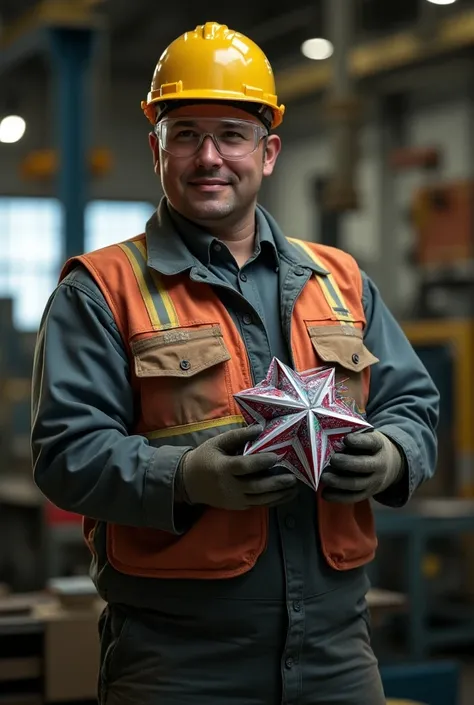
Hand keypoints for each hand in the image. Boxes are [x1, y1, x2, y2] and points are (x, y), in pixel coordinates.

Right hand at [177, 425, 297, 510]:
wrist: (188, 482)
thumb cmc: (204, 458)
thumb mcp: (217, 443)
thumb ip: (238, 435)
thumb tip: (259, 428)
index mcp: (223, 468)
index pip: (244, 466)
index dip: (261, 462)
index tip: (276, 456)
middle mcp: (229, 487)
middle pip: (256, 487)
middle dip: (276, 483)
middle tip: (293, 478)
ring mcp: (234, 499)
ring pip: (260, 500)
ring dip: (279, 494)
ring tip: (294, 488)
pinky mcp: (237, 506)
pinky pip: (258, 505)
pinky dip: (273, 501)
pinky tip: (285, 495)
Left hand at [321, 430, 403, 503]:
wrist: (392, 464)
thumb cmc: (370, 447)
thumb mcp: (369, 436)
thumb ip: (354, 435)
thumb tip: (328, 434)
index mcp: (379, 445)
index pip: (371, 442)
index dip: (359, 441)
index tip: (346, 439)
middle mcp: (379, 464)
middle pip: (364, 465)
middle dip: (347, 463)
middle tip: (333, 460)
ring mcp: (374, 481)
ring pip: (357, 484)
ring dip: (339, 482)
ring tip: (324, 477)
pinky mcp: (368, 493)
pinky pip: (353, 497)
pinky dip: (338, 497)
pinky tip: (325, 493)